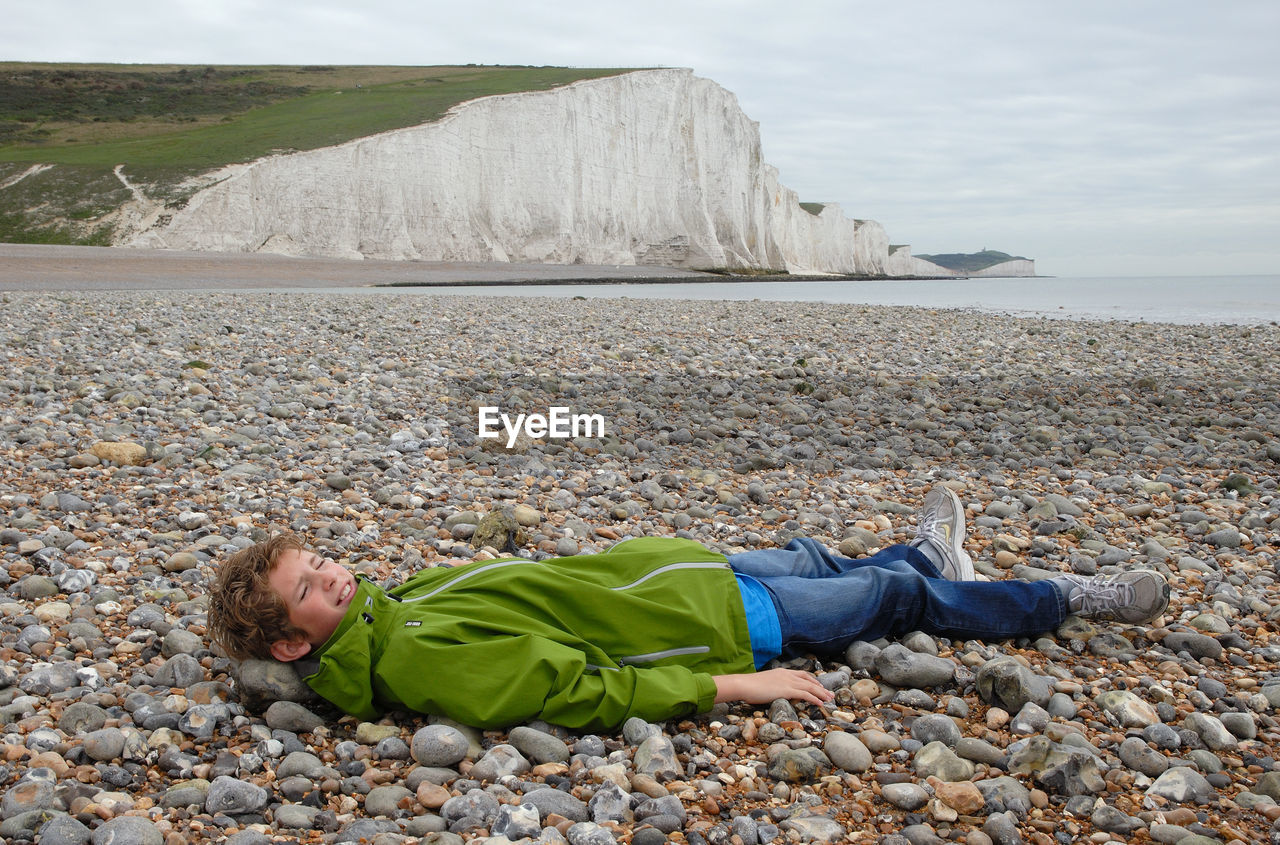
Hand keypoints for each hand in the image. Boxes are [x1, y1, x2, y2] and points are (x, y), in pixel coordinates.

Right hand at [713, 669, 834, 706]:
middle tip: (830, 694)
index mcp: (782, 672)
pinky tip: (820, 704)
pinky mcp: (787, 690)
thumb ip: (772, 686)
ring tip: (829, 699)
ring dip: (821, 693)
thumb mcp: (764, 683)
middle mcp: (787, 675)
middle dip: (821, 688)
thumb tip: (774, 692)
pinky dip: (814, 698)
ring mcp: (787, 681)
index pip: (802, 674)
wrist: (744, 684)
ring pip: (810, 687)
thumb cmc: (749, 686)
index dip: (813, 681)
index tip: (819, 686)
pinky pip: (805, 694)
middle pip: (809, 680)